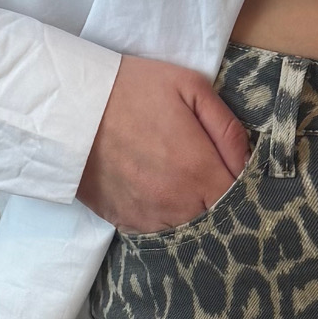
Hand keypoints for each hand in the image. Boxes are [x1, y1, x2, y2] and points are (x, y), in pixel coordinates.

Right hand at [76, 53, 250, 232]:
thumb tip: (247, 162)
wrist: (70, 107)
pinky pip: (160, 231)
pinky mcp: (127, 223)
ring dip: (194, 212)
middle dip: (222, 202)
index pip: (242, 199)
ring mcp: (151, 218)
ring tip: (183, 184)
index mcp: (198, 171)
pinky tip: (160, 192)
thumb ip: (227, 128)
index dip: (246, 188)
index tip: (237, 173)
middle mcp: (178, 204)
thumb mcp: (190, 88)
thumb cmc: (132, 90)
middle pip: (218, 219)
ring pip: (190, 229)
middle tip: (212, 177)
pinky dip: (166, 217)